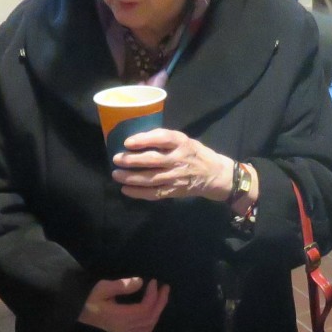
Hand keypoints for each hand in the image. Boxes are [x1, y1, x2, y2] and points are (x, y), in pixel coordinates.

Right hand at [78, 276, 169, 331]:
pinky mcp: (122, 330)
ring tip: (161, 297)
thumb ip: (122, 286)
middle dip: (160, 303)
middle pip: (149, 319)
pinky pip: (143, 328)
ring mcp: (123, 331)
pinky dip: (151, 318)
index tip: (154, 282)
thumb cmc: (87, 298)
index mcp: (119, 318)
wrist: (75, 310)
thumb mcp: (102, 287)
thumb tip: (140, 282)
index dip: (152, 296)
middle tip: (165, 288)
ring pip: (148, 327)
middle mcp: (123, 327)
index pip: (144, 310)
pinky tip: (152, 307)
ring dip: (157, 312)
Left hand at [112, 128, 234, 201]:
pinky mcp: (174, 191)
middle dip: (132, 160)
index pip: (162, 138)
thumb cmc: (195, 153)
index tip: (127, 142)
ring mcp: (176, 177)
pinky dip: (138, 193)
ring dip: (131, 177)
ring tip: (116, 175)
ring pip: (150, 178)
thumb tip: (137, 139)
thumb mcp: (185, 140)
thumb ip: (165, 139)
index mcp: (182, 143)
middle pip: (153, 160)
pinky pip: (154, 193)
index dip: (144, 140)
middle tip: (116, 159)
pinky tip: (126, 189)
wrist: (214, 174)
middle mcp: (179, 159)